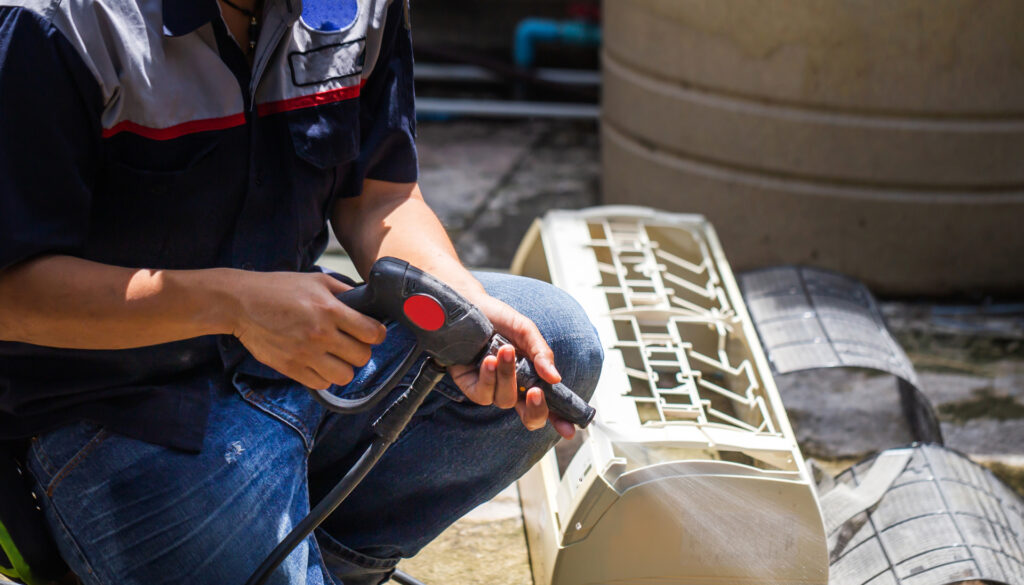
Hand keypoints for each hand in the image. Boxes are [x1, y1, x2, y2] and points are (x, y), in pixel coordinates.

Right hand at [229, 271, 385, 389]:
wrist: (241, 304)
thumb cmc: (278, 289)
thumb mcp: (316, 280)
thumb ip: (344, 291)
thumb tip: (368, 300)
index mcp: (330, 310)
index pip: (372, 333)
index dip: (377, 333)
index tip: (372, 332)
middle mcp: (320, 334)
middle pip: (362, 357)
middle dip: (361, 350)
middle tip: (351, 343)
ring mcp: (305, 354)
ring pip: (345, 376)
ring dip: (344, 366)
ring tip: (335, 356)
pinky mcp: (291, 368)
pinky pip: (321, 383)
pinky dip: (324, 376)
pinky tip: (318, 363)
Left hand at [448, 294, 575, 439]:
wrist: (468, 306)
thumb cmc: (498, 319)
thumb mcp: (526, 331)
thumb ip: (542, 354)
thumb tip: (555, 378)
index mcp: (532, 377)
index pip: (549, 405)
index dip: (561, 420)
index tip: (570, 429)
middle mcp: (514, 388)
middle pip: (530, 417)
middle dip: (536, 409)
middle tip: (537, 391)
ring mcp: (493, 389)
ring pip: (506, 400)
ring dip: (508, 375)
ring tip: (505, 350)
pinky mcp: (471, 387)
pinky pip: (484, 395)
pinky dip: (489, 378)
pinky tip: (488, 360)